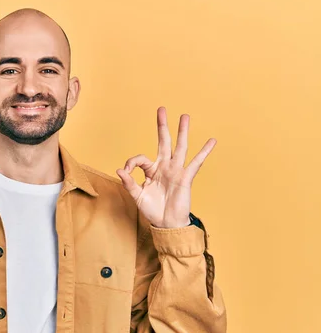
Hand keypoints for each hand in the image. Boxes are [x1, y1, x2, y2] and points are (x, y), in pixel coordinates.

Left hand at [116, 107, 215, 227]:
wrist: (166, 223)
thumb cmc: (152, 210)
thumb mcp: (137, 196)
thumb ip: (129, 183)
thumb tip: (119, 170)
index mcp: (151, 170)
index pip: (139, 158)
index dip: (130, 164)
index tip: (125, 173)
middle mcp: (164, 167)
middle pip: (163, 142)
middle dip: (162, 126)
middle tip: (161, 109)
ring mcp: (175, 170)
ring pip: (179, 147)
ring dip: (182, 132)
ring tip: (185, 116)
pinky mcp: (185, 177)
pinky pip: (196, 163)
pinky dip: (204, 152)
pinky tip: (211, 141)